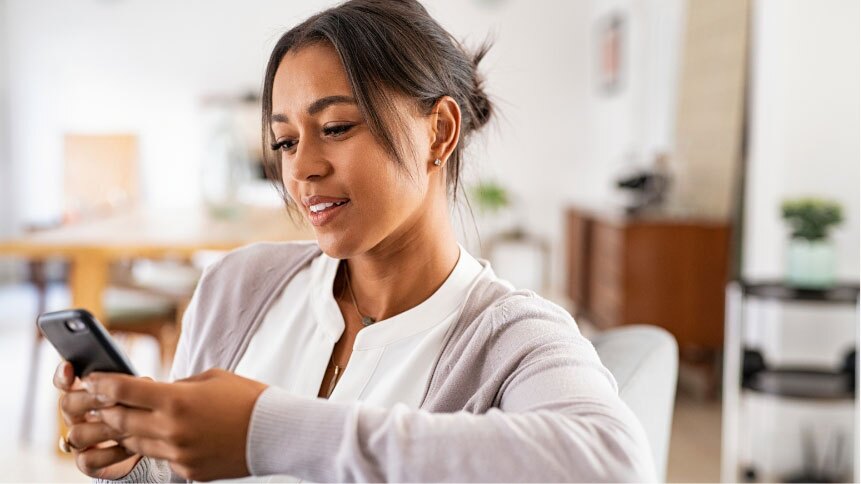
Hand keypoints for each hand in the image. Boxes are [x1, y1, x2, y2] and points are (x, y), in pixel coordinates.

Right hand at [53, 361, 141, 478]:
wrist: (151, 444)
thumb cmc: (143, 411)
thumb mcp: (140, 393)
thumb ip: (132, 385)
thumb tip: (142, 382)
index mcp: (85, 393)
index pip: (64, 382)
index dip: (63, 375)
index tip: (70, 368)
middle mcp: (76, 416)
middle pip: (66, 404)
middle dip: (90, 399)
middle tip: (112, 398)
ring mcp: (80, 440)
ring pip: (75, 434)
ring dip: (104, 428)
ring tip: (128, 426)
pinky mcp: (88, 463)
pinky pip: (88, 459)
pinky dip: (110, 453)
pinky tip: (130, 447)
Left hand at [83, 368, 267, 481]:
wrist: (275, 432)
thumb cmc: (247, 399)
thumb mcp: (211, 378)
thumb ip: (179, 385)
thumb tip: (158, 392)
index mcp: (176, 400)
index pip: (124, 392)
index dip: (102, 384)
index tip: (93, 380)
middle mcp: (171, 429)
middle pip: (121, 421)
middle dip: (108, 409)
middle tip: (102, 401)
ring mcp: (178, 454)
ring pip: (137, 443)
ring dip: (129, 430)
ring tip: (129, 419)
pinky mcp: (188, 470)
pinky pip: (162, 457)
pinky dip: (159, 445)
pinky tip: (169, 435)